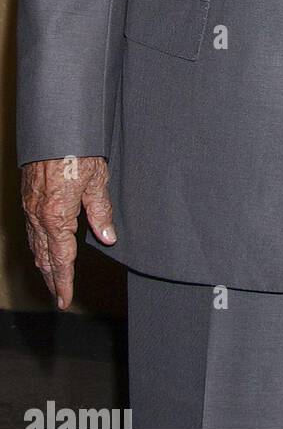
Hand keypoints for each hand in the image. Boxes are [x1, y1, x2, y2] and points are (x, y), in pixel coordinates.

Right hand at [21, 156, 115, 310]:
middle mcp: (38, 216)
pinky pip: (32, 230)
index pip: (61, 259)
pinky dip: (38, 245)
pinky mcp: (28, 198)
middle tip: (59, 296)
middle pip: (44, 257)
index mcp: (56, 216)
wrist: (54, 129)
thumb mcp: (98, 180)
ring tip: (53, 278)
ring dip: (44, 264)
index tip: (64, 299)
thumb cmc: (77, 151)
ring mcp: (30, 207)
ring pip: (36, 245)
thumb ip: (102, 211)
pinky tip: (44, 249)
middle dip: (52, 278)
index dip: (64, 281)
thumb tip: (108, 237)